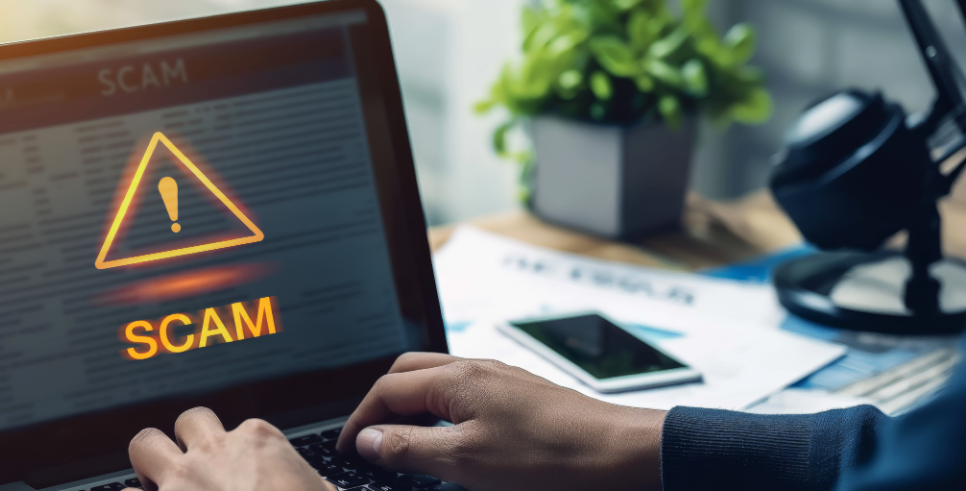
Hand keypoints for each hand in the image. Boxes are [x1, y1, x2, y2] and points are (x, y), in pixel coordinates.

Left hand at [126, 407, 331, 490]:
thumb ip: (310, 485)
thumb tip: (313, 488)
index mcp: (258, 441)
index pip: (240, 430)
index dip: (236, 457)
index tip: (239, 478)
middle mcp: (215, 451)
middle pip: (187, 423)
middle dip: (185, 443)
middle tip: (192, 471)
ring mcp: (182, 479)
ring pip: (145, 444)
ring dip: (149, 464)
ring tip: (157, 486)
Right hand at [337, 353, 665, 490]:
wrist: (618, 453)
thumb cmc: (552, 456)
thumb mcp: (466, 462)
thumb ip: (409, 449)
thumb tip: (368, 441)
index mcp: (456, 380)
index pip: (386, 391)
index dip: (359, 421)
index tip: (347, 448)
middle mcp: (475, 369)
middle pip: (407, 374)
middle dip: (379, 403)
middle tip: (367, 440)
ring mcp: (499, 379)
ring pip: (436, 380)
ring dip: (410, 405)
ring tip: (401, 439)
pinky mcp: (518, 395)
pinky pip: (463, 393)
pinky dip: (440, 410)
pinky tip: (449, 437)